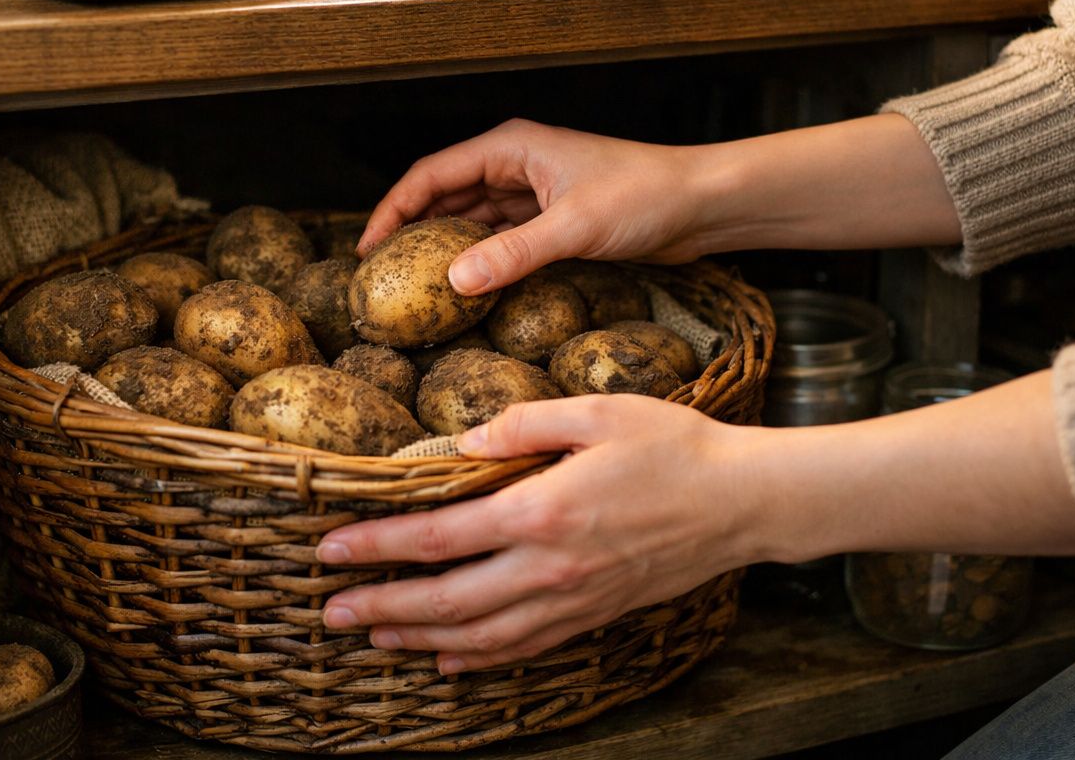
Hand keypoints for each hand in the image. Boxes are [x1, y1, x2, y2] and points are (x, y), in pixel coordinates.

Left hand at [314, 395, 764, 673]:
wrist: (745, 502)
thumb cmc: (675, 446)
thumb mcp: (597, 411)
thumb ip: (524, 423)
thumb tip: (464, 441)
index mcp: (542, 511)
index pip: (438, 536)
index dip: (378, 547)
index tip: (330, 550)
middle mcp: (550, 567)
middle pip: (447, 601)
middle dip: (382, 607)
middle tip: (330, 612)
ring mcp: (574, 600)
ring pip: (481, 637)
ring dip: (421, 640)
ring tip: (376, 637)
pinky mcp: (596, 615)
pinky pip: (526, 649)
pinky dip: (480, 661)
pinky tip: (450, 662)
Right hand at [359, 119, 724, 293]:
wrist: (703, 205)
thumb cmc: (647, 196)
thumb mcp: (574, 227)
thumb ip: (514, 254)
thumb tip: (454, 281)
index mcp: (512, 146)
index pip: (432, 175)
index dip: (393, 209)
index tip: (367, 250)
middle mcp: (516, 164)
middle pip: (445, 197)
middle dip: (411, 232)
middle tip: (381, 277)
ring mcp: (534, 194)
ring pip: (472, 221)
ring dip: (444, 249)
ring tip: (412, 288)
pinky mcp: (553, 222)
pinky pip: (501, 241)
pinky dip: (481, 262)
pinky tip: (465, 290)